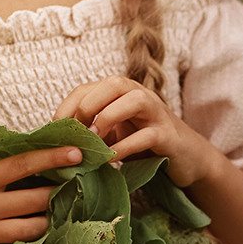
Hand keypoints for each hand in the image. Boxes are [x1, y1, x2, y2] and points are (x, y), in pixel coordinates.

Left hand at [53, 77, 215, 188]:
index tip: (56, 130)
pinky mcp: (169, 136)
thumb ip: (92, 131)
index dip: (68, 106)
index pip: (88, 87)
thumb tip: (59, 142)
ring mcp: (157, 113)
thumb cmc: (144, 143)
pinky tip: (113, 160)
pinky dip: (127, 147)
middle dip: (89, 105)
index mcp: (121, 93)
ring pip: (134, 99)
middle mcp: (139, 95)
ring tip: (95, 141)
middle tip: (77, 133)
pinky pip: (148, 135)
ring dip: (109, 118)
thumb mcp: (114, 133)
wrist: (186, 157)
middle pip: (113, 83)